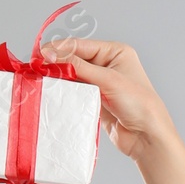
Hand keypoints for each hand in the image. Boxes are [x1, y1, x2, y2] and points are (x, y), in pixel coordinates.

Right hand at [42, 35, 172, 163]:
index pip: (81, 46)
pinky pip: (75, 91)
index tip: (40, 54)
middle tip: (37, 67)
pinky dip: (64, 91)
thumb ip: (78, 67)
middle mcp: (108, 65)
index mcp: (115, 52)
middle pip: (74, 59)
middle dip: (56, 63)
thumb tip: (51, 55)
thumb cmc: (139, 104)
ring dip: (59, 78)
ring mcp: (101, 83)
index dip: (59, 49)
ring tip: (42, 79)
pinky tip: (53, 92)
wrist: (147, 137)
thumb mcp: (108, 80)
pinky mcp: (95, 100)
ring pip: (73, 75)